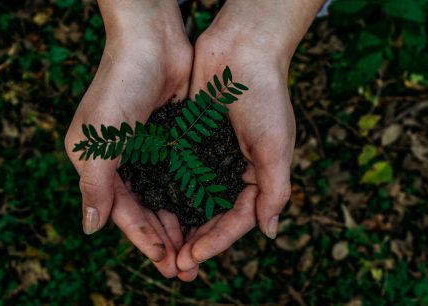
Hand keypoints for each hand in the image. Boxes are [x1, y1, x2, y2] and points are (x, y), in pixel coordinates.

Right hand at [64, 0, 191, 277]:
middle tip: (185, 268)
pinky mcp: (171, 137)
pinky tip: (206, 214)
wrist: (152, 40)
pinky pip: (181, 175)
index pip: (121, 211)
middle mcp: (120, 160)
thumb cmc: (119, 86)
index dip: (142, 238)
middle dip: (163, 239)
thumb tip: (90, 229)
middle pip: (144, 209)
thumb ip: (95, 186)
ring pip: (164, 196)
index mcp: (96, 163)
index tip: (165, 260)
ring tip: (197, 249)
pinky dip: (190, 196)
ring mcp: (147, 149)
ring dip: (179, 223)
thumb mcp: (100, 140)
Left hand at [175, 0, 323, 280]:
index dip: (217, 241)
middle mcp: (232, 170)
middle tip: (175, 264)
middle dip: (196, 241)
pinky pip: (176, 173)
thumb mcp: (276, 146)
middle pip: (212, 216)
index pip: (237, 219)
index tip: (194, 256)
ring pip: (191, 200)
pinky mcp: (189, 141)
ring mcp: (209, 157)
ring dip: (178, 224)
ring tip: (161, 246)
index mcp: (257, 176)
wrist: (241, 49)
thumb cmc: (265, 96)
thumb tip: (269, 232)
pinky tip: (150, 208)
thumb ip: (274, 190)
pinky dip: (166, 192)